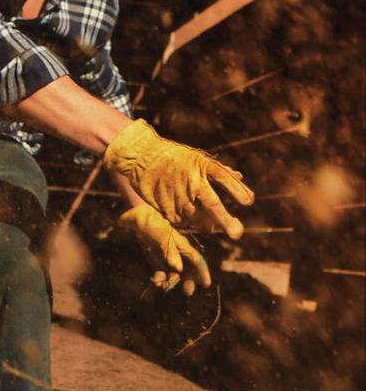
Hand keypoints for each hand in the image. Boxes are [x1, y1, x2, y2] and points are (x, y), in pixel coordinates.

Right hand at [104, 119, 253, 236]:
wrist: (140, 156)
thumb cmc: (173, 157)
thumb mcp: (196, 158)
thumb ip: (219, 171)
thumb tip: (240, 178)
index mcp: (201, 165)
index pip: (224, 178)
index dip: (237, 190)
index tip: (249, 202)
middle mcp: (191, 180)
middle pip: (212, 203)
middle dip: (225, 220)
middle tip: (237, 234)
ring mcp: (177, 194)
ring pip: (197, 218)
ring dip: (206, 225)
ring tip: (210, 228)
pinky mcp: (164, 206)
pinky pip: (180, 221)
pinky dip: (186, 223)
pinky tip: (187, 220)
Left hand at [118, 203, 210, 295]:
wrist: (137, 220)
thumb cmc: (152, 225)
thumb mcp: (162, 237)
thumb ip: (170, 252)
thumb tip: (179, 268)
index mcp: (182, 245)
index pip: (196, 260)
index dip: (202, 272)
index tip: (206, 284)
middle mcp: (177, 253)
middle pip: (187, 270)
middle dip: (188, 281)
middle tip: (187, 291)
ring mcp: (167, 257)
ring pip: (174, 274)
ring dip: (171, 281)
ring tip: (164, 285)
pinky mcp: (156, 260)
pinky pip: (161, 273)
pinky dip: (159, 278)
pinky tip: (155, 280)